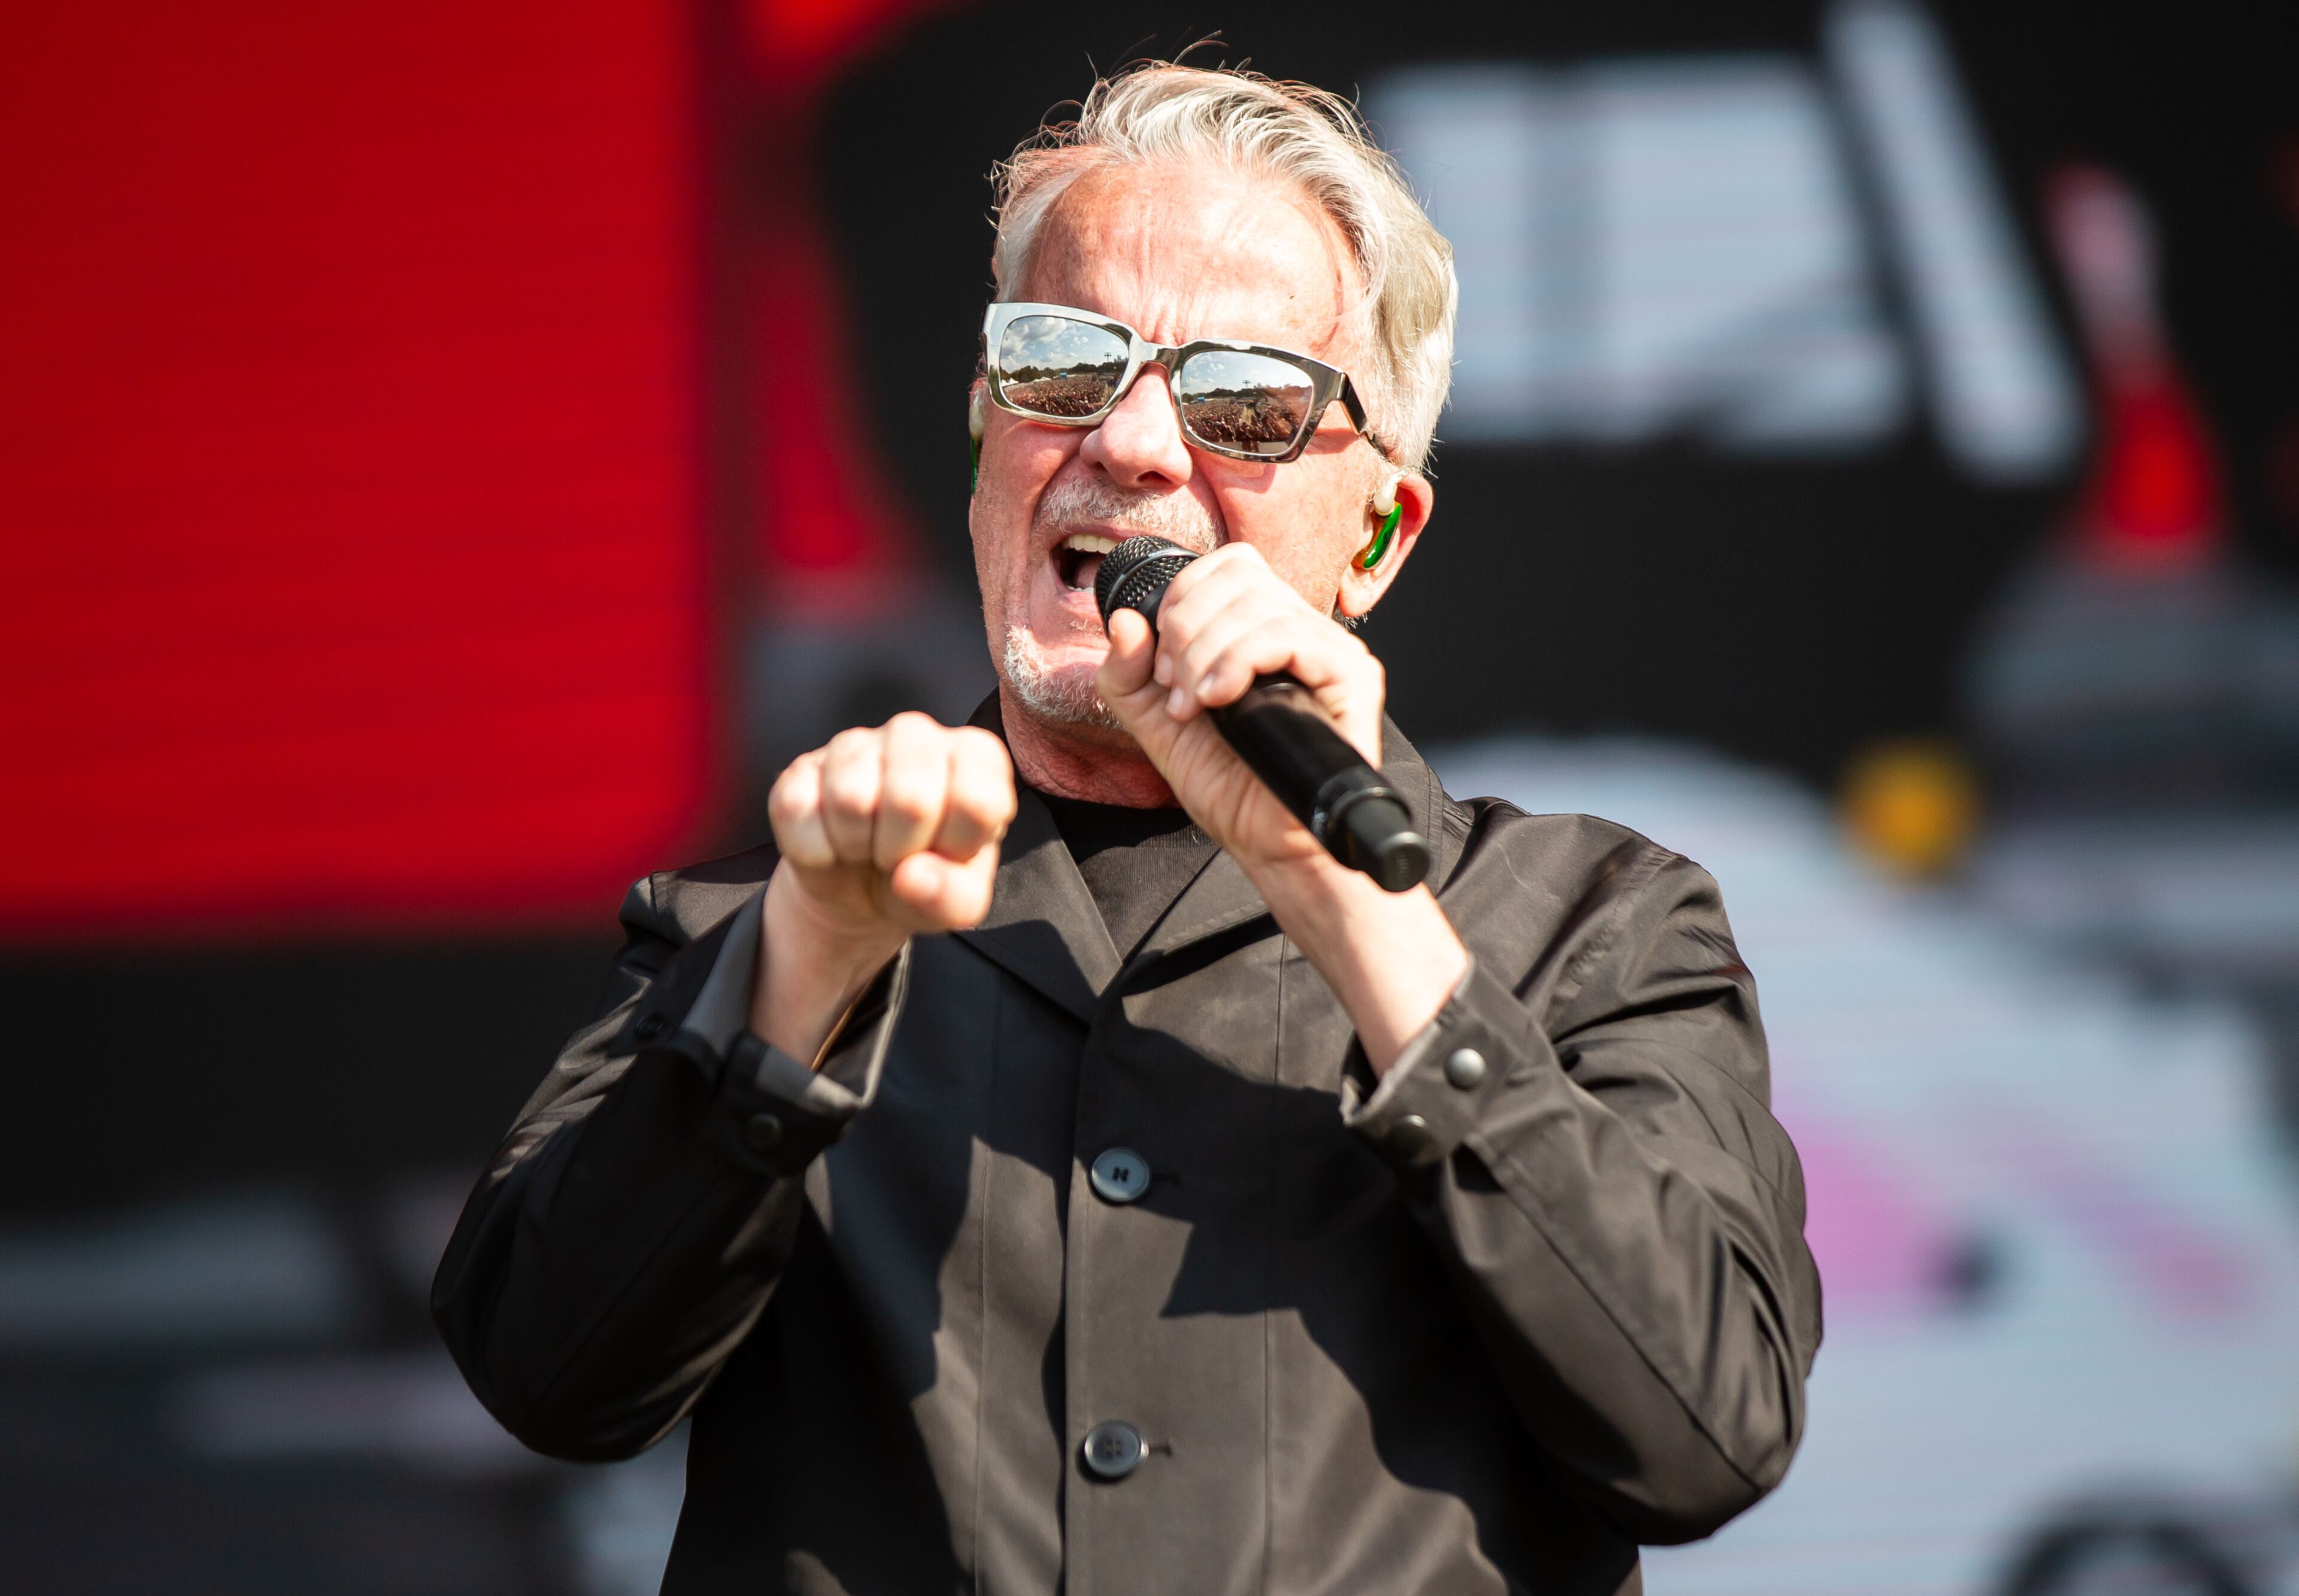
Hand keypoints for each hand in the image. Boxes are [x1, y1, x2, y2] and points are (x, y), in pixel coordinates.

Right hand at [753, 713, 1015, 1061]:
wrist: (861, 887)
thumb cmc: (926, 876)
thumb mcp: (957, 901)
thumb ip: (954, 898)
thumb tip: (911, 877)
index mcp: (975, 756)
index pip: (978, 800)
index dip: (957, 845)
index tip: (948, 850)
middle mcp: (916, 734)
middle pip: (911, 798)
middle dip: (902, 849)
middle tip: (900, 853)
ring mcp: (854, 744)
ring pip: (851, 799)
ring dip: (857, 847)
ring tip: (867, 846)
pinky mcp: (800, 768)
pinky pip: (798, 811)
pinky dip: (815, 851)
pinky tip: (832, 844)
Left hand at [1095, 541, 1386, 869]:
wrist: (1269, 846)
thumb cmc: (1229, 788)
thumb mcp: (1155, 725)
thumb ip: (1127, 674)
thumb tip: (1123, 619)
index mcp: (1261, 629)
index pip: (1225, 566)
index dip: (1181, 602)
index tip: (1164, 670)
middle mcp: (1301, 630)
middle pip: (1237, 576)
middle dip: (1185, 632)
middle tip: (1178, 692)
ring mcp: (1330, 650)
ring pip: (1258, 604)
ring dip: (1205, 655)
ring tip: (1197, 707)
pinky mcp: (1353, 676)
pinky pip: (1290, 635)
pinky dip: (1240, 661)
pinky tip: (1221, 700)